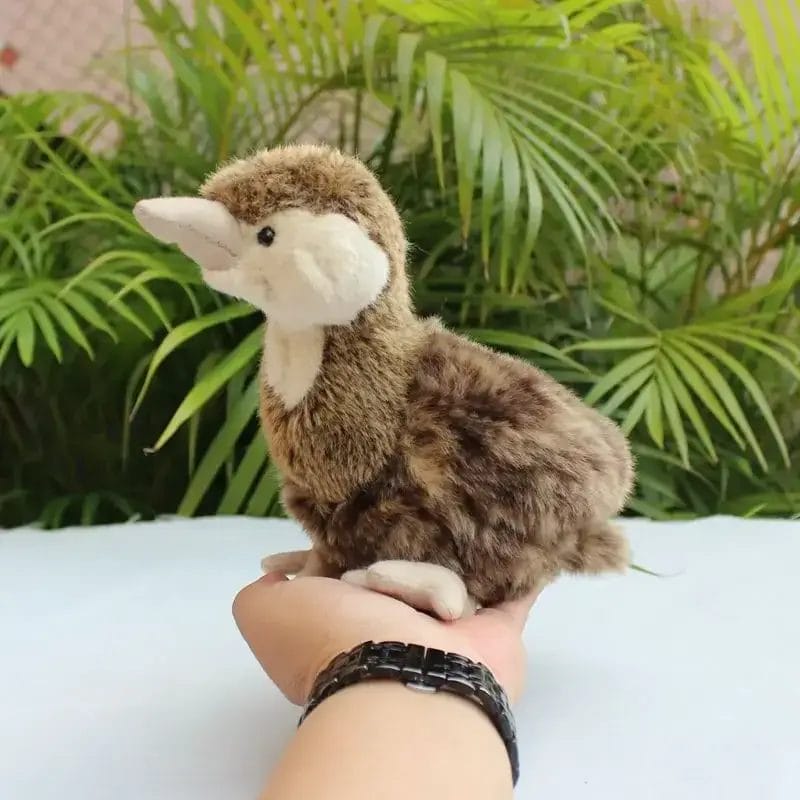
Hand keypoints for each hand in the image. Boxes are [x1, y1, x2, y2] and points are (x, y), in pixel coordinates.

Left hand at [232, 572, 538, 704]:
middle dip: (399, 561)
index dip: (343, 549)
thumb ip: (263, 592)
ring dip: (437, 580)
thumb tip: (279, 571)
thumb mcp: (266, 614)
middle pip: (404, 567)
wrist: (400, 675)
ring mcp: (451, 633)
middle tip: (391, 563)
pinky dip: (522, 574)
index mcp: (351, 627)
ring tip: (433, 603)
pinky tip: (526, 545)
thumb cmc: (333, 641)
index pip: (350, 571)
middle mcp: (401, 630)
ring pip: (450, 571)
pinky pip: (513, 590)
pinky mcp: (497, 632)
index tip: (341, 521)